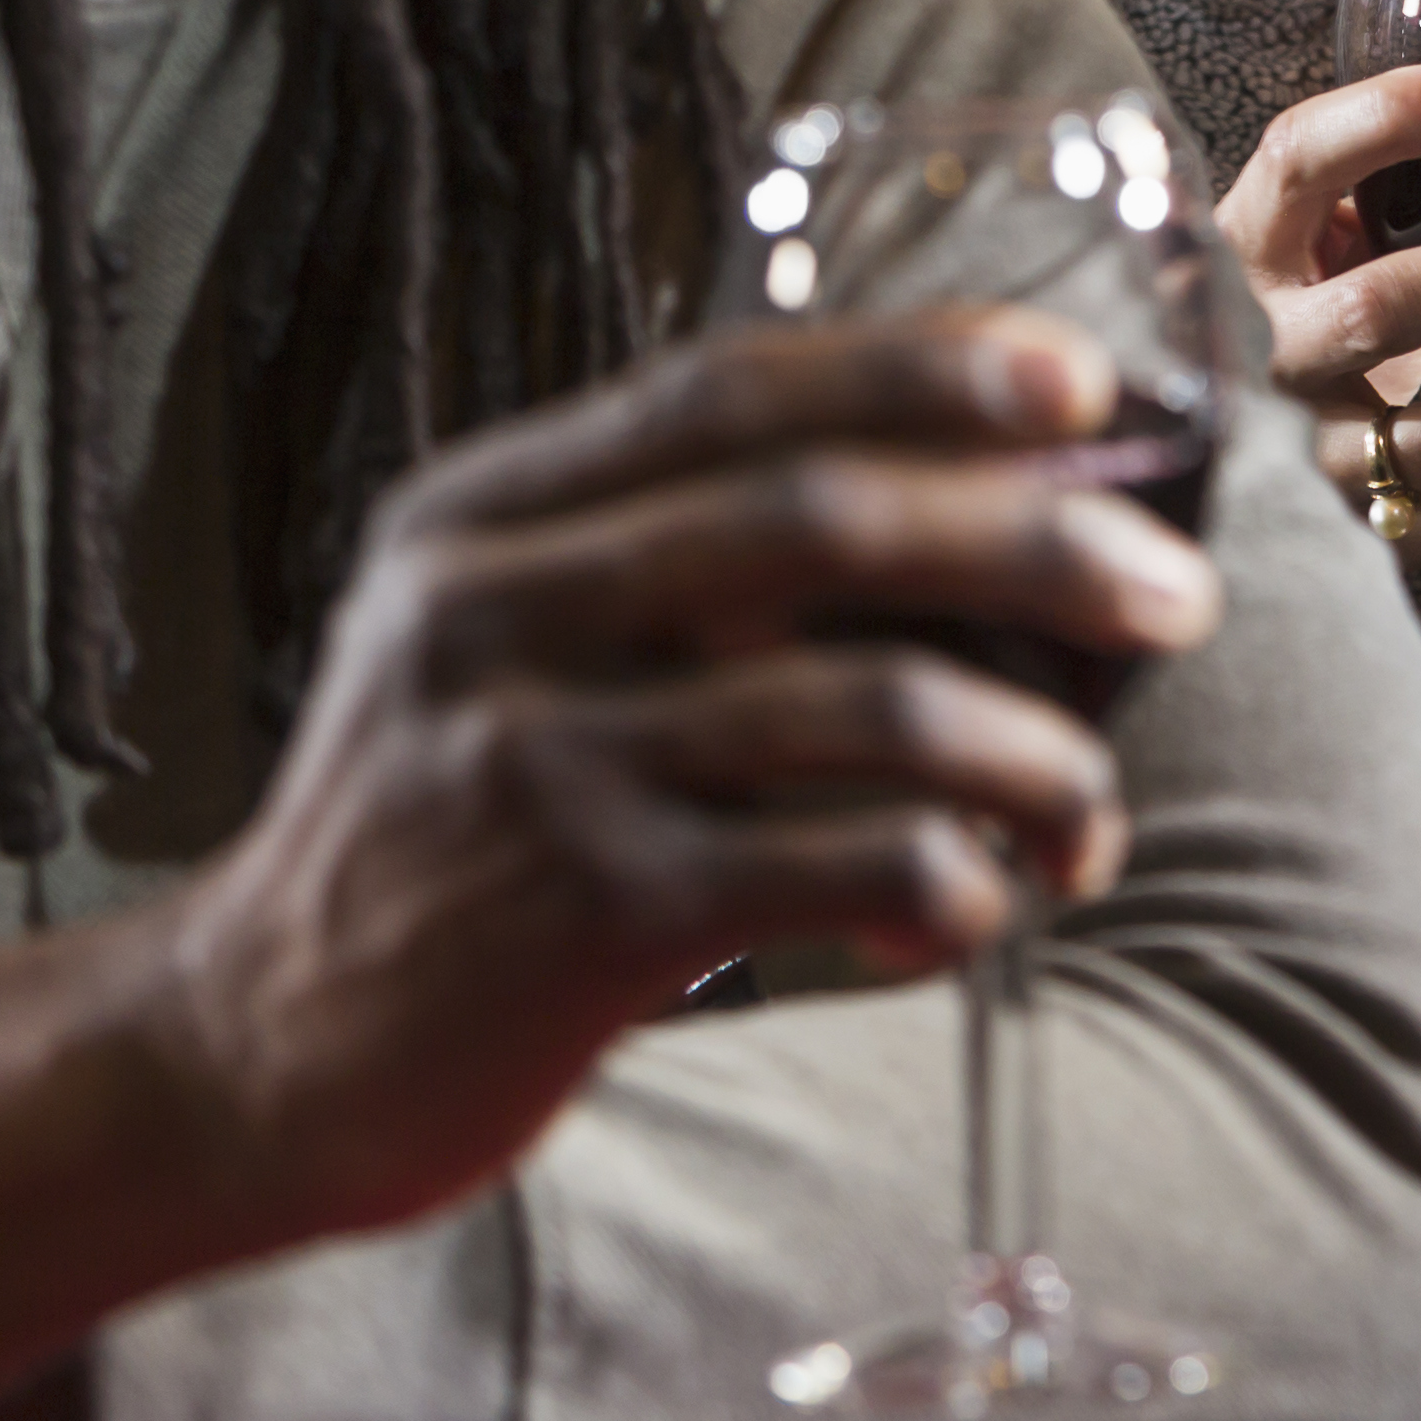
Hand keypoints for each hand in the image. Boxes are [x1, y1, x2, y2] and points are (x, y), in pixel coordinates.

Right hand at [138, 306, 1218, 1241]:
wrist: (244, 1055)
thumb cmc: (439, 833)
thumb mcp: (493, 646)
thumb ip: (660, 565)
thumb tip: (962, 517)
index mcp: (483, 517)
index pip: (730, 391)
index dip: (921, 365)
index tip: (1081, 377)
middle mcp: (495, 613)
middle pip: (821, 524)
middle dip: (1036, 542)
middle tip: (1176, 593)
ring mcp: (535, 762)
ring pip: (865, 706)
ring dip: (1030, 752)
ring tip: (1087, 806)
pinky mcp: (583, 916)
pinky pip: (838, 865)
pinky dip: (951, 882)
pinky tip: (975, 909)